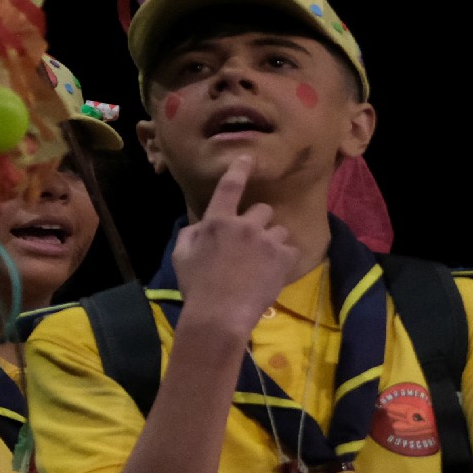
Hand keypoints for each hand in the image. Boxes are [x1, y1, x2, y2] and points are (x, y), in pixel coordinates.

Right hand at [172, 156, 300, 332]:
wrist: (220, 314)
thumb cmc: (196, 286)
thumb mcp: (181, 255)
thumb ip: (192, 233)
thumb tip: (202, 224)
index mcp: (217, 221)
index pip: (229, 187)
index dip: (239, 169)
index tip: (248, 158)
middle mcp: (244, 225)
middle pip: (262, 210)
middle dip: (258, 222)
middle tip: (251, 243)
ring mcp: (266, 240)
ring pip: (278, 229)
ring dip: (273, 241)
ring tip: (262, 262)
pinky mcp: (284, 257)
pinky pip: (291, 248)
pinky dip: (284, 258)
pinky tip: (272, 272)